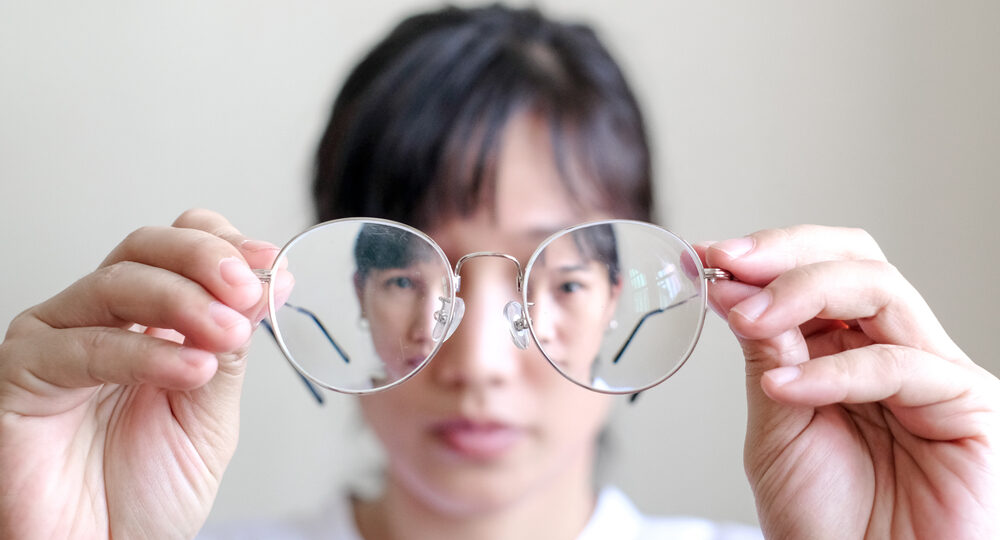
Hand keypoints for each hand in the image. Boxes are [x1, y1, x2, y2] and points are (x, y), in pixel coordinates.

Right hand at [0, 209, 289, 538]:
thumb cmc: (148, 494)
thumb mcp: (210, 412)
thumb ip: (230, 349)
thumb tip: (270, 283)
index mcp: (148, 321)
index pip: (178, 249)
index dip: (222, 244)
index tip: (270, 263)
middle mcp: (100, 319)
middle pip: (145, 248)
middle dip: (205, 260)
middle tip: (247, 289)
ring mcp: (58, 340)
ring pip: (117, 282)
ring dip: (184, 301)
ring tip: (229, 334)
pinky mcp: (22, 374)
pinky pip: (84, 346)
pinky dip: (146, 352)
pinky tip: (191, 369)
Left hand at [700, 226, 998, 538]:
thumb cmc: (822, 519)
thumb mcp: (776, 422)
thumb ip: (766, 353)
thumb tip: (732, 284)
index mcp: (848, 349)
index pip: (821, 269)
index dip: (769, 255)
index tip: (708, 255)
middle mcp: (895, 350)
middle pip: (858, 262)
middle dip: (788, 255)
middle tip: (728, 264)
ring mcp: (935, 375)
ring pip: (883, 291)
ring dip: (802, 293)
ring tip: (747, 317)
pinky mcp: (971, 408)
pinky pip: (902, 366)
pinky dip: (834, 370)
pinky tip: (784, 386)